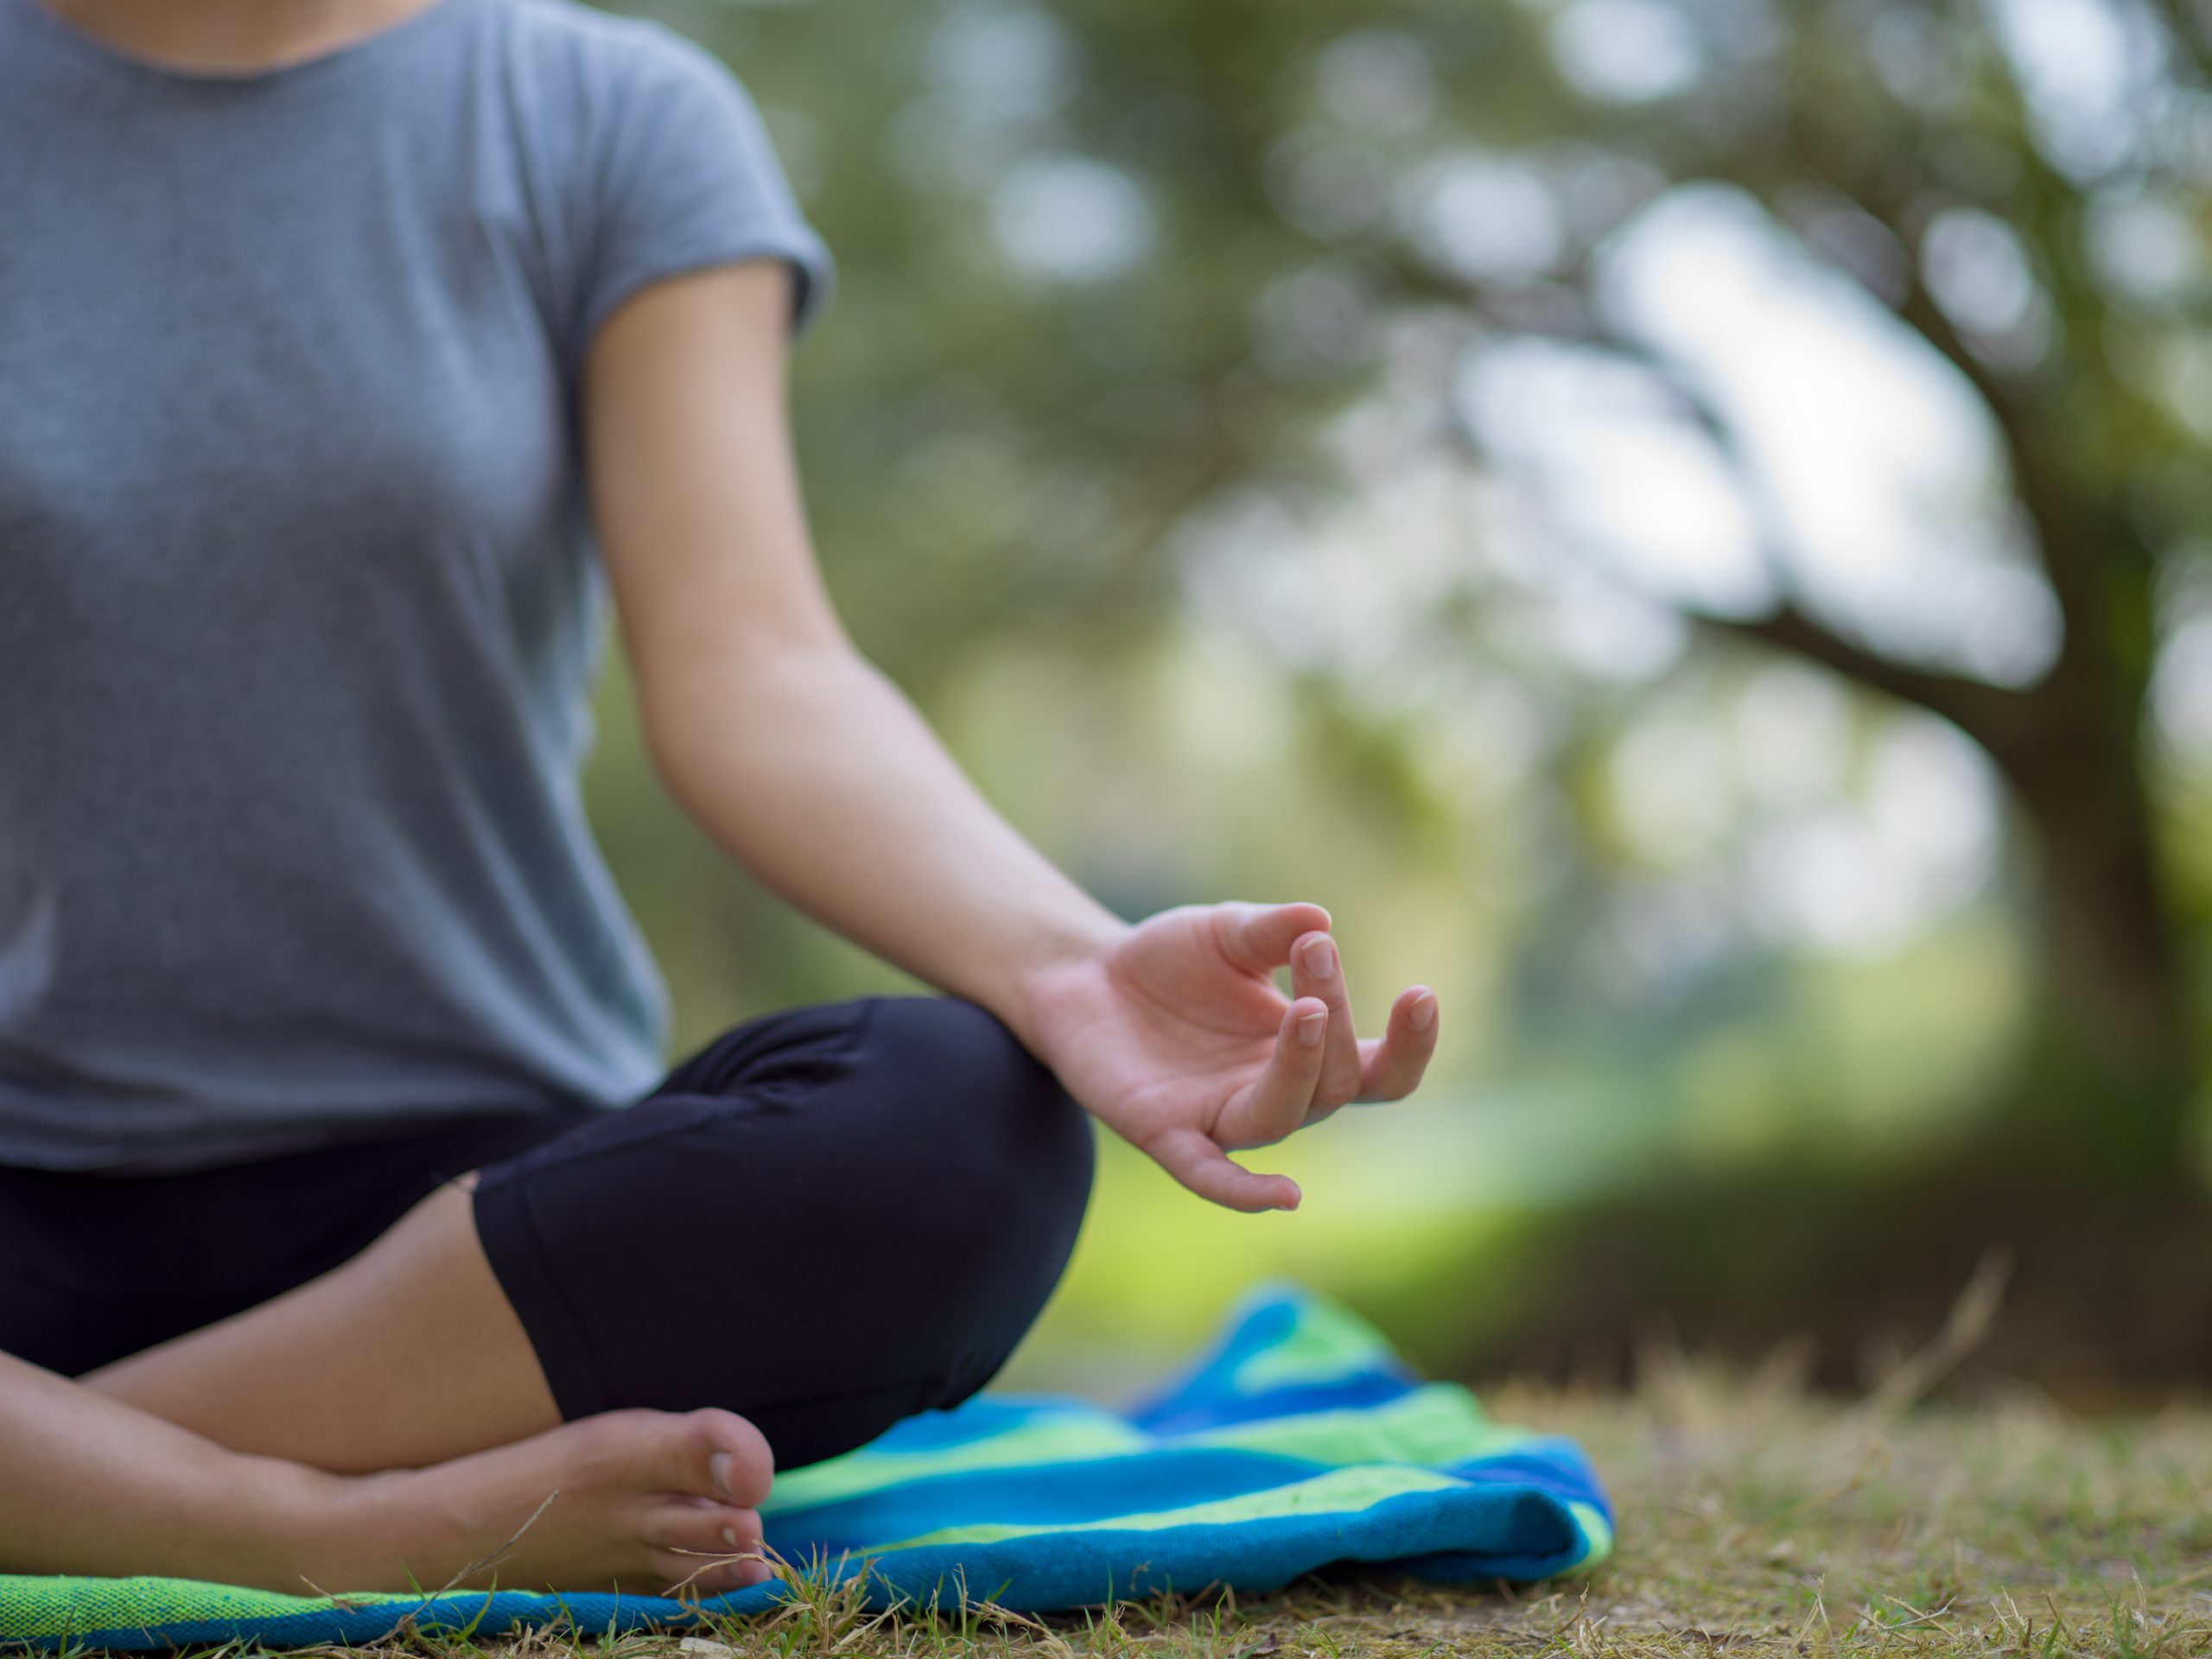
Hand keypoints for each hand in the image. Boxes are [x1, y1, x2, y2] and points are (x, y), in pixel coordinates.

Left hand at [1019, 902, 1438, 1211]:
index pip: (1378, 1069)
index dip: (1410, 1046)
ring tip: (1305, 1008)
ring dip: (1302, 1068)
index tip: (1421, 994)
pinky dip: (1246, 1192)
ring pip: (1282, 1117)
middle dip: (1335, 1017)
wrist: (1082, 973)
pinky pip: (1211, 1175)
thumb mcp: (1227, 931)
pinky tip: (1285, 1196)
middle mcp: (1273, 1093)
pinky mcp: (1164, 1132)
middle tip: (1315, 949)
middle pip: (1335, 1083)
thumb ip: (1272, 931)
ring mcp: (1220, 1118)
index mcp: (1305, 1051)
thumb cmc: (1170, 959)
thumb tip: (1319, 920)